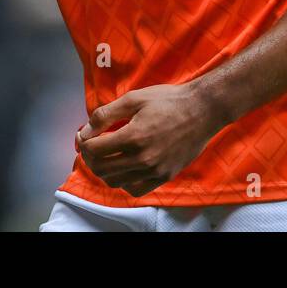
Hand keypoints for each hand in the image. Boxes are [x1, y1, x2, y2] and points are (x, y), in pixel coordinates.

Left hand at [76, 82, 222, 197]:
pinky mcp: (164, 176)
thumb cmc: (168, 100)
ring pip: (115, 182)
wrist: (202, 110)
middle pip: (101, 169)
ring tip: (106, 155)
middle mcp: (142, 158)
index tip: (84, 135)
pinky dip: (123, 181)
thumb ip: (106, 114)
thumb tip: (86, 130)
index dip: (83, 142)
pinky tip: (124, 167)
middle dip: (90, 157)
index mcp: (133, 137)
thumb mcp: (133, 98)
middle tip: (91, 145)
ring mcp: (154, 170)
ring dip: (104, 170)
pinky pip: (135, 189)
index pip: (93, 149)